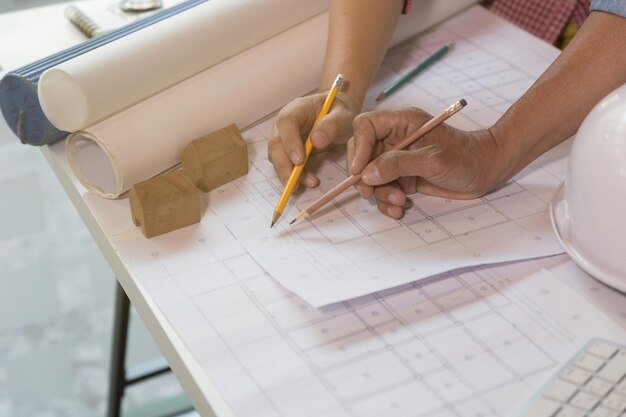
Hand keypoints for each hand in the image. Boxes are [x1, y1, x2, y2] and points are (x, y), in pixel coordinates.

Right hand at [267, 91, 357, 187]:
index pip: (286, 122)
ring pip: (278, 157)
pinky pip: (286, 165)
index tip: (299, 160)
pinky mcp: (288, 151)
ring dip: (288, 173)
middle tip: (294, 182)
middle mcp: (285, 124)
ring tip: (309, 182)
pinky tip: (308, 181)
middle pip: (276, 144)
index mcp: (297, 109)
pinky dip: (295, 176)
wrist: (337, 115)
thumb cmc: (339, 111)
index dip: (289, 141)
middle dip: (283, 165)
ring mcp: (284, 138)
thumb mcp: (342, 115)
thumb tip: (316, 141)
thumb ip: (332, 125)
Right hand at [347, 107, 506, 217]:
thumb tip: (367, 174)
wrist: (485, 172)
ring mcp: (397, 160)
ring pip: (370, 177)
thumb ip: (399, 165)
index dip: (358, 147)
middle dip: (365, 177)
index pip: (364, 126)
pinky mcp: (401, 178)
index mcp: (401, 122)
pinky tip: (400, 209)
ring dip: (379, 193)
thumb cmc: (465, 158)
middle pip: (361, 154)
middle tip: (371, 193)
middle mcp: (394, 139)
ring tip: (399, 202)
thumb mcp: (433, 160)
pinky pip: (383, 190)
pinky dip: (387, 202)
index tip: (359, 171)